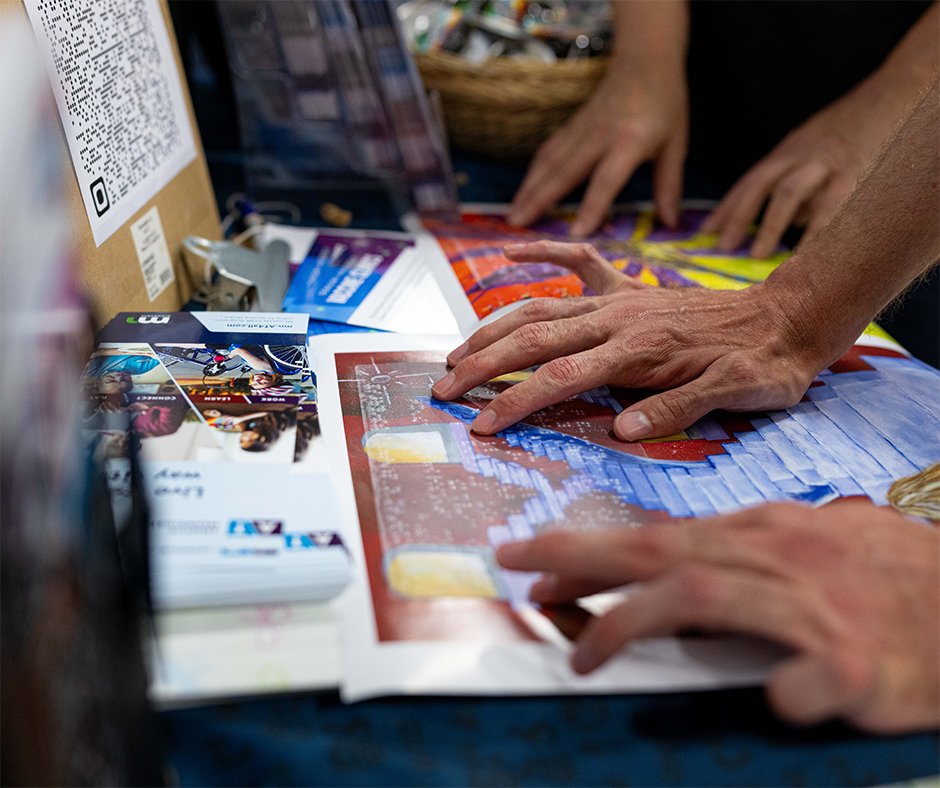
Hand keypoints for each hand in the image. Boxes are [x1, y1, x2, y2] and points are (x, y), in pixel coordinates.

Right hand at [431, 240, 831, 440]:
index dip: (516, 401)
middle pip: (534, 337)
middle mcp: (619, 318)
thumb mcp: (738, 394)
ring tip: (457, 352)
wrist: (794, 315)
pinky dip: (541, 254)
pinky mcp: (629, 289)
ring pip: (541, 306)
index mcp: (639, 349)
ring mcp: (620, 299)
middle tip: (444, 388)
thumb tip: (620, 430)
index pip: (561, 377)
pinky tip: (509, 251)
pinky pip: (578, 263)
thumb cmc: (767, 363)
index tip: (480, 425)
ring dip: (494, 328)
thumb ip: (678, 408)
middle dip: (483, 365)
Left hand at [496, 501, 939, 732]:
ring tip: (586, 659)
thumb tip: (674, 564)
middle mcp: (776, 559)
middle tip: (521, 573)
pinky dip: (780, 688)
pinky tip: (770, 701)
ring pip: (704, 599)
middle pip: (661, 554)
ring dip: (633, 624)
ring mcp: (813, 607)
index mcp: (759, 535)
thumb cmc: (883, 573)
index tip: (533, 559)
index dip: (589, 549)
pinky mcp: (857, 661)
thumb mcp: (803, 544)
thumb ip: (738, 553)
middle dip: (581, 560)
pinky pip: (806, 677)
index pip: (655, 539)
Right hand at [507, 55, 688, 236]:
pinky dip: (533, 173)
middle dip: (539, 200)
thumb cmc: (666, 102)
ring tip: (513, 214)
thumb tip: (671, 223)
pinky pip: (549, 152)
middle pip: (564, 172)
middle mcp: (600, 135)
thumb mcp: (676, 145)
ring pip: (550, 162)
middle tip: (518, 225)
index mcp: (630, 141)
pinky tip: (524, 191)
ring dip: (529, 189)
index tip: (576, 234)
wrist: (645, 59)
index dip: (592, 207)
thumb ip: (669, 185)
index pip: (607, 180)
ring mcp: (582, 129)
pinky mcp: (572, 126)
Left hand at [702, 74, 915, 257]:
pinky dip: (816, 230)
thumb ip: (795, 189)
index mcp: (787, 151)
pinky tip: (805, 252)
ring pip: (790, 192)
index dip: (726, 207)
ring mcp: (827, 162)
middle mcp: (801, 155)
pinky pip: (832, 205)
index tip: (706, 233)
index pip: (750, 181)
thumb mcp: (811, 153)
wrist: (892, 94)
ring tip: (758, 255)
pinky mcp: (855, 172)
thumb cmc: (848, 132)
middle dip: (739, 215)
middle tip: (723, 246)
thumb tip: (775, 227)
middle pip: (761, 183)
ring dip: (770, 224)